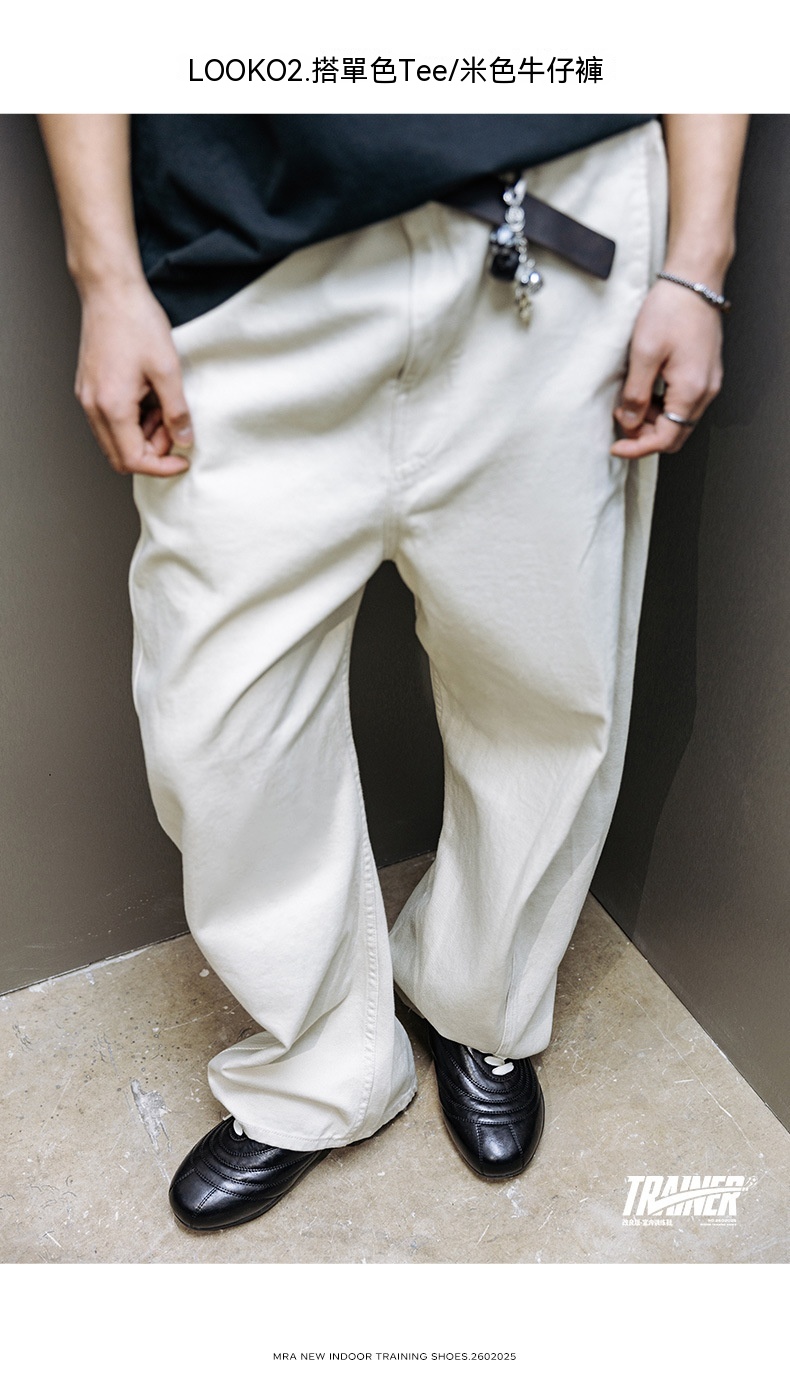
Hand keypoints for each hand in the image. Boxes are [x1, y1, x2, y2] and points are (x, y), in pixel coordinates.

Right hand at [75, 279, 192, 475]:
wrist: (110, 291)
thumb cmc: (136, 322)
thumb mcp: (168, 370)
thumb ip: (177, 412)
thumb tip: (183, 439)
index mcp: (111, 406)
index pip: (133, 460)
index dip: (161, 467)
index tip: (182, 460)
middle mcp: (93, 406)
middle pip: (119, 457)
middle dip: (151, 453)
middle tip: (173, 430)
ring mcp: (87, 397)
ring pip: (114, 440)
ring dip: (142, 437)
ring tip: (163, 409)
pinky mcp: (88, 387)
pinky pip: (108, 421)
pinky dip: (131, 422)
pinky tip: (148, 400)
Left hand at [611, 278, 723, 458]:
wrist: (694, 281)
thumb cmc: (671, 309)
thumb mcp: (644, 353)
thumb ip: (636, 394)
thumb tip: (630, 422)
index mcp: (692, 389)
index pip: (666, 438)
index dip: (638, 447)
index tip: (617, 446)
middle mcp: (706, 390)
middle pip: (675, 434)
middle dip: (645, 436)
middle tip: (621, 422)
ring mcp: (708, 382)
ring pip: (678, 420)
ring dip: (652, 420)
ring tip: (629, 402)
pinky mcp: (704, 374)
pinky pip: (683, 403)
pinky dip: (662, 406)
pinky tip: (645, 390)